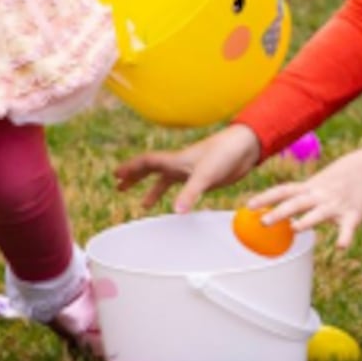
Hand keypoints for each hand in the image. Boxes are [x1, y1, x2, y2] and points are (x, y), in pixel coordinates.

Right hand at [118, 124, 262, 209]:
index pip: (147, 162)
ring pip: (166, 180)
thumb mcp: (205, 175)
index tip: (115, 174)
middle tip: (119, 186)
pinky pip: (182, 187)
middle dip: (134, 177)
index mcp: (176, 160)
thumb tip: (176, 212)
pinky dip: (175, 195)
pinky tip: (176, 205)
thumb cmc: (225, 154)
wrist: (246, 148)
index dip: (130, 168)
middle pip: (151, 170)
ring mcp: (192, 171)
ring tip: (143, 205)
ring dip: (152, 190)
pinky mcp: (204, 178)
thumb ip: (190, 193)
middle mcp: (180, 164)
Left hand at [251, 143, 361, 246]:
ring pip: (319, 214)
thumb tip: (283, 208)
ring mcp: (337, 205)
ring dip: (307, 221)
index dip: (266, 197)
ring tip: (295, 229)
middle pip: (296, 203)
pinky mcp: (354, 214)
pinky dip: (345, 237)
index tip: (248, 206)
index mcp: (311, 187)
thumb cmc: (344, 176)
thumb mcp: (320, 181)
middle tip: (263, 222)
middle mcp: (320, 195)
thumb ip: (303, 195)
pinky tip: (340, 247)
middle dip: (279, 212)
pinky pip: (348, 227)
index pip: (284, 190)